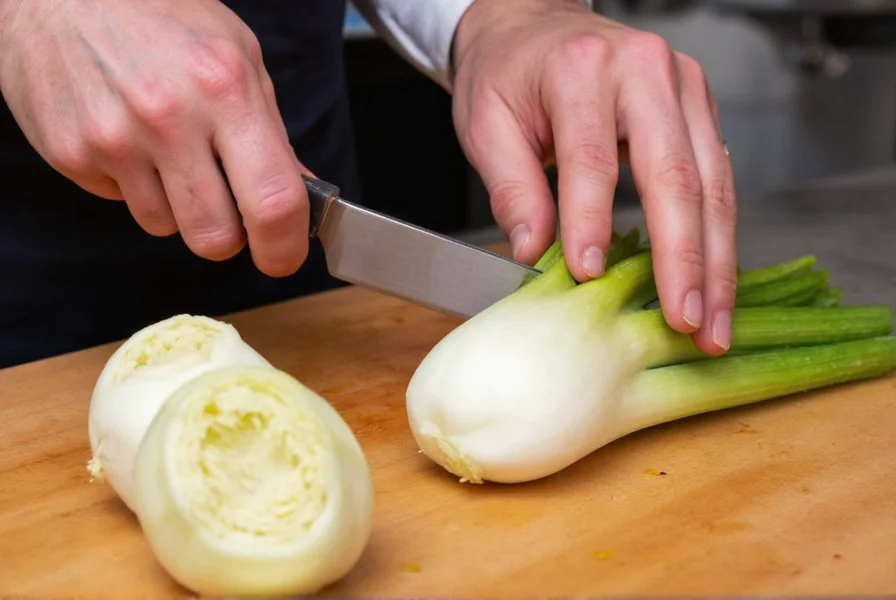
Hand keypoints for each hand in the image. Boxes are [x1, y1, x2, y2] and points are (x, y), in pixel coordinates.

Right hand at [0, 0, 309, 276]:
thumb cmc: (159, 14)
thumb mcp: (238, 56)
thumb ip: (272, 132)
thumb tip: (303, 193)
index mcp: (225, 90)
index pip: (273, 201)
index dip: (285, 247)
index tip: (284, 256)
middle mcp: (168, 118)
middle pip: (215, 238)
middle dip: (229, 236)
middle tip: (227, 207)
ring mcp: (113, 139)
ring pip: (166, 228)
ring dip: (177, 207)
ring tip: (168, 150)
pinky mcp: (71, 153)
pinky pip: (121, 204)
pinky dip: (133, 185)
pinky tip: (129, 139)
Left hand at [451, 0, 736, 355]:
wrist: (535, 27)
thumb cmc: (508, 74)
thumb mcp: (486, 124)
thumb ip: (510, 187)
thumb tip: (532, 249)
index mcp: (582, 69)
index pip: (592, 158)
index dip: (592, 222)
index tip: (591, 276)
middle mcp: (645, 70)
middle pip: (676, 174)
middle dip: (684, 258)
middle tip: (685, 320)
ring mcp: (683, 87)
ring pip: (713, 183)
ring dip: (716, 260)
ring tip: (712, 320)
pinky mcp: (699, 108)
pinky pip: (718, 178)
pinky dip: (718, 236)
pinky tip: (715, 280)